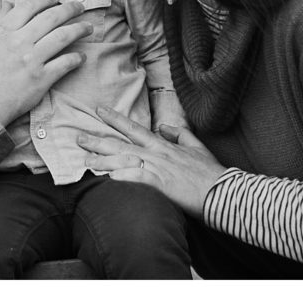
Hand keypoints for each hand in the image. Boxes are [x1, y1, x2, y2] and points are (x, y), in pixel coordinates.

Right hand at [0, 0, 90, 124]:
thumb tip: (7, 1)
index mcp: (4, 30)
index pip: (30, 6)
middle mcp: (19, 41)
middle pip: (52, 17)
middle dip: (70, 9)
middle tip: (80, 7)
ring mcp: (32, 60)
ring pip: (63, 36)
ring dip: (79, 29)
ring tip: (88, 27)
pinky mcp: (41, 78)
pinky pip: (65, 63)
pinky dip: (76, 58)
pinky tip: (81, 56)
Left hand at [78, 107, 226, 218]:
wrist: (224, 191)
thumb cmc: (211, 173)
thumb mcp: (197, 147)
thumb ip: (180, 135)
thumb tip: (165, 127)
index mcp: (163, 145)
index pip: (134, 129)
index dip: (115, 119)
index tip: (99, 111)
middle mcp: (156, 154)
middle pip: (121, 143)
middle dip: (98, 139)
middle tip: (78, 135)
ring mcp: (157, 168)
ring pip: (123, 159)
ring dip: (102, 159)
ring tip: (84, 157)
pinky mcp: (160, 185)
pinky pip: (136, 179)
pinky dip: (122, 177)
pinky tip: (106, 177)